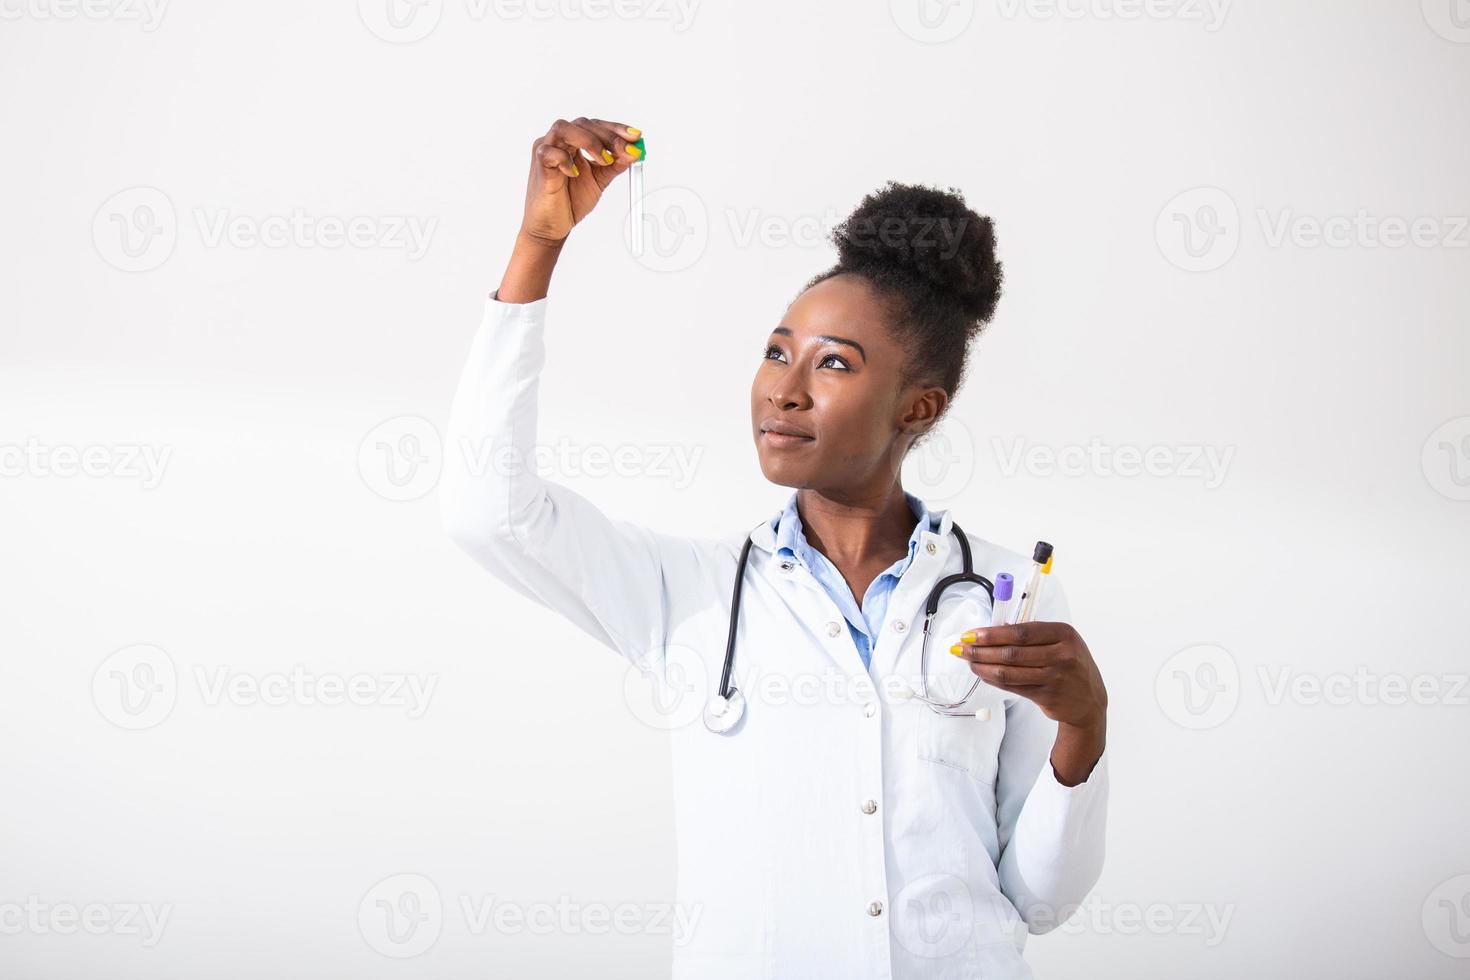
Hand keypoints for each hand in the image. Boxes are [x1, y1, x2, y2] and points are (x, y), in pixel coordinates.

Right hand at [520, 116, 642, 246]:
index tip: (635, 136)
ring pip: (562, 128)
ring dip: (588, 141)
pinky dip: (564, 159)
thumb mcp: (600, 180)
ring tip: (603, 160)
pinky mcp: (539, 166)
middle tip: (625, 150)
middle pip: (582, 124)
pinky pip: (548, 152)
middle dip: (608, 136)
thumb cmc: (570, 201)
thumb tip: (634, 152)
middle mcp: (559, 142)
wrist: (552, 226)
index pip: (595, 126)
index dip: (615, 128)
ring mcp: (546, 151)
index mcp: (573, 143)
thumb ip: (615, 165)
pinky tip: (575, 173)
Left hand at [949, 622, 1107, 731]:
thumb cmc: (1070, 666)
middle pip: (1012, 652)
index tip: (970, 635)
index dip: (991, 633)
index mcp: (1064, 633)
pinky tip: (982, 673)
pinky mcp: (1047, 697)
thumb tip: (993, 628)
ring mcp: (1056, 677)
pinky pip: (1012, 686)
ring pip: (1009, 671)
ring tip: (968, 661)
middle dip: (981, 650)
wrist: (1089, 702)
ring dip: (982, 666)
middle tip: (961, 648)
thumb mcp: (1060, 643)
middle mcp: (1062, 655)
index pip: (1020, 631)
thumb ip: (1031, 635)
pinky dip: (993, 679)